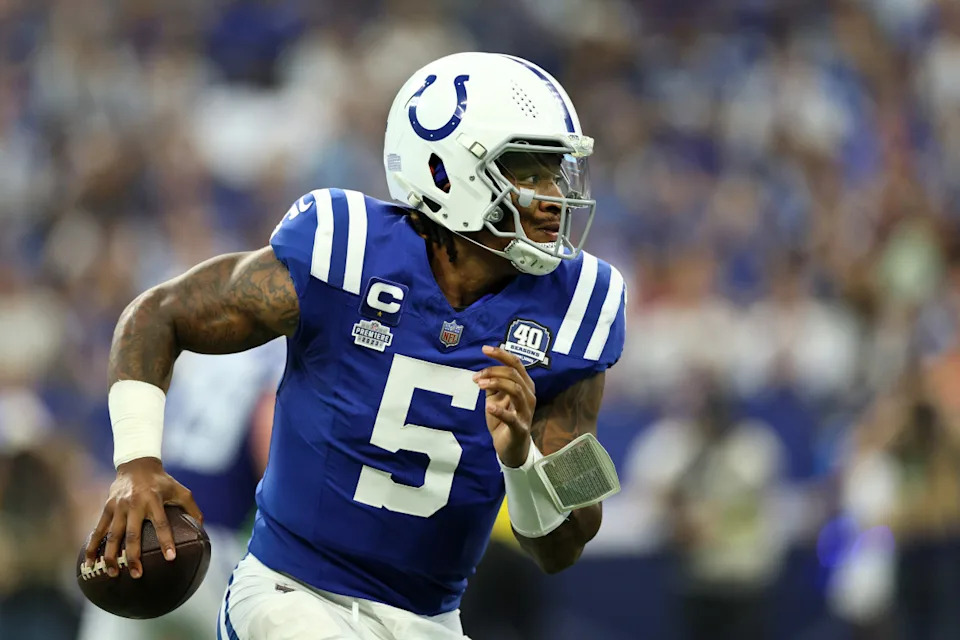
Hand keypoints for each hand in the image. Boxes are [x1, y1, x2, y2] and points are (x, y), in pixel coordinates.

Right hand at [83, 457, 201, 578]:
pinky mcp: (106, 508)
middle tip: (137, 575)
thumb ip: (191, 508)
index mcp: (154, 500)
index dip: (166, 541)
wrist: (136, 464)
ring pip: (112, 535)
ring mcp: (118, 507)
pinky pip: (98, 530)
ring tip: (113, 574)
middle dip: (133, 556)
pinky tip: (90, 563)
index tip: (170, 558)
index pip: (161, 524)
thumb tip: (201, 527)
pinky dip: (93, 547)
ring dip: (111, 556)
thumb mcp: (180, 490)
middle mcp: (134, 504)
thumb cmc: (162, 481)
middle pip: (133, 534)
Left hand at [474, 345, 536, 467]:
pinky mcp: (520, 428)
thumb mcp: (496, 398)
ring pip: (515, 390)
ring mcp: (526, 412)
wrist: (511, 448)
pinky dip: (499, 410)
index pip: (516, 364)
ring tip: (480, 385)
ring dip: (496, 384)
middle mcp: (529, 396)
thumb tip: (484, 371)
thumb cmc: (504, 420)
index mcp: (524, 385)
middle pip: (514, 374)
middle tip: (477, 377)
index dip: (501, 354)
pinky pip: (511, 417)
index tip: (484, 349)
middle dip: (493, 371)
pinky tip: (489, 406)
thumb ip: (493, 384)